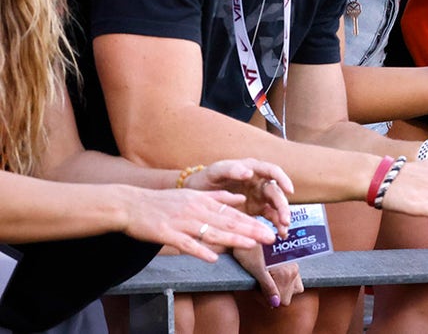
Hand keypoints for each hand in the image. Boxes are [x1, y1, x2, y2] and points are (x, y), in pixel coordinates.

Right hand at [121, 187, 274, 261]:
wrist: (131, 204)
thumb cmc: (162, 202)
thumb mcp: (193, 195)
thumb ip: (217, 198)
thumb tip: (241, 198)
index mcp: (203, 202)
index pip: (232, 214)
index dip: (251, 222)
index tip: (268, 229)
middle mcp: (196, 210)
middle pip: (227, 222)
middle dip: (250, 230)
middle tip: (270, 238)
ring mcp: (182, 222)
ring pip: (211, 232)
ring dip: (232, 239)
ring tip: (251, 245)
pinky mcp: (167, 233)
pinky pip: (186, 244)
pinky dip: (199, 250)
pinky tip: (212, 258)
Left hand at [184, 158, 292, 237]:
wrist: (196, 195)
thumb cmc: (206, 179)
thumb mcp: (215, 172)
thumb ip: (231, 170)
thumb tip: (249, 172)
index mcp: (252, 169)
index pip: (272, 171)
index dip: (283, 179)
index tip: (289, 191)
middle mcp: (260, 182)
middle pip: (277, 192)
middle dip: (283, 206)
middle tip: (285, 219)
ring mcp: (259, 196)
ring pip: (277, 205)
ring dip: (282, 217)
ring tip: (283, 230)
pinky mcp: (257, 209)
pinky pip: (270, 216)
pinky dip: (276, 224)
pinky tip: (280, 233)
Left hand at [232, 245, 303, 308]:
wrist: (250, 232)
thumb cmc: (250, 251)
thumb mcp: (256, 271)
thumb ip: (268, 288)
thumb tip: (276, 303)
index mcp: (286, 273)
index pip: (283, 300)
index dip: (269, 300)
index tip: (259, 293)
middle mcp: (294, 269)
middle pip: (288, 296)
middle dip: (275, 295)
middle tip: (261, 286)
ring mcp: (295, 264)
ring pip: (294, 288)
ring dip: (282, 288)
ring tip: (269, 281)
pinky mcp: (293, 261)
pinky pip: (296, 279)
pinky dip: (287, 281)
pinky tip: (275, 275)